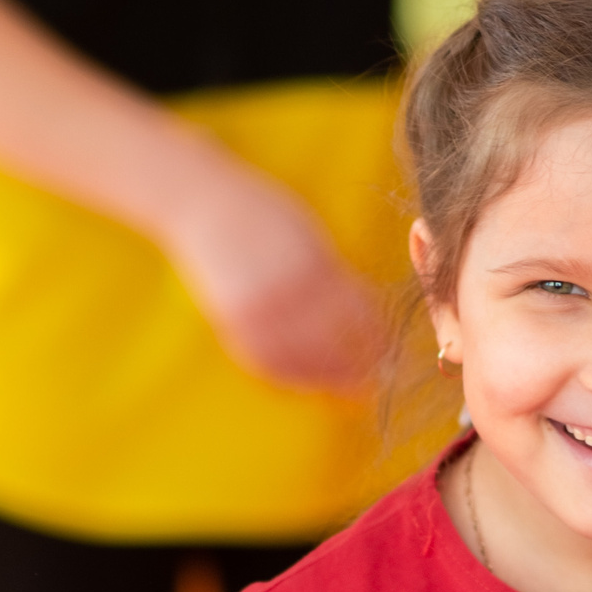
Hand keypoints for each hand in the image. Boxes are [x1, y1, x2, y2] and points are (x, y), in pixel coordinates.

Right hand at [161, 159, 388, 396]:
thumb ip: (333, 276)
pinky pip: (267, 363)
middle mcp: (285, 292)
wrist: (200, 204)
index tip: (391, 349)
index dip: (378, 336)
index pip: (358, 314)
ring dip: (329, 379)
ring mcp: (256, 311)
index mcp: (312, 266)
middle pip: (334, 344)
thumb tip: (366, 315)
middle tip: (377, 377)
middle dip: (360, 364)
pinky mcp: (232, 323)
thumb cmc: (262, 213)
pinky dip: (291, 377)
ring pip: (302, 362)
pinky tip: (307, 381)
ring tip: (349, 388)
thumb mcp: (308, 237)